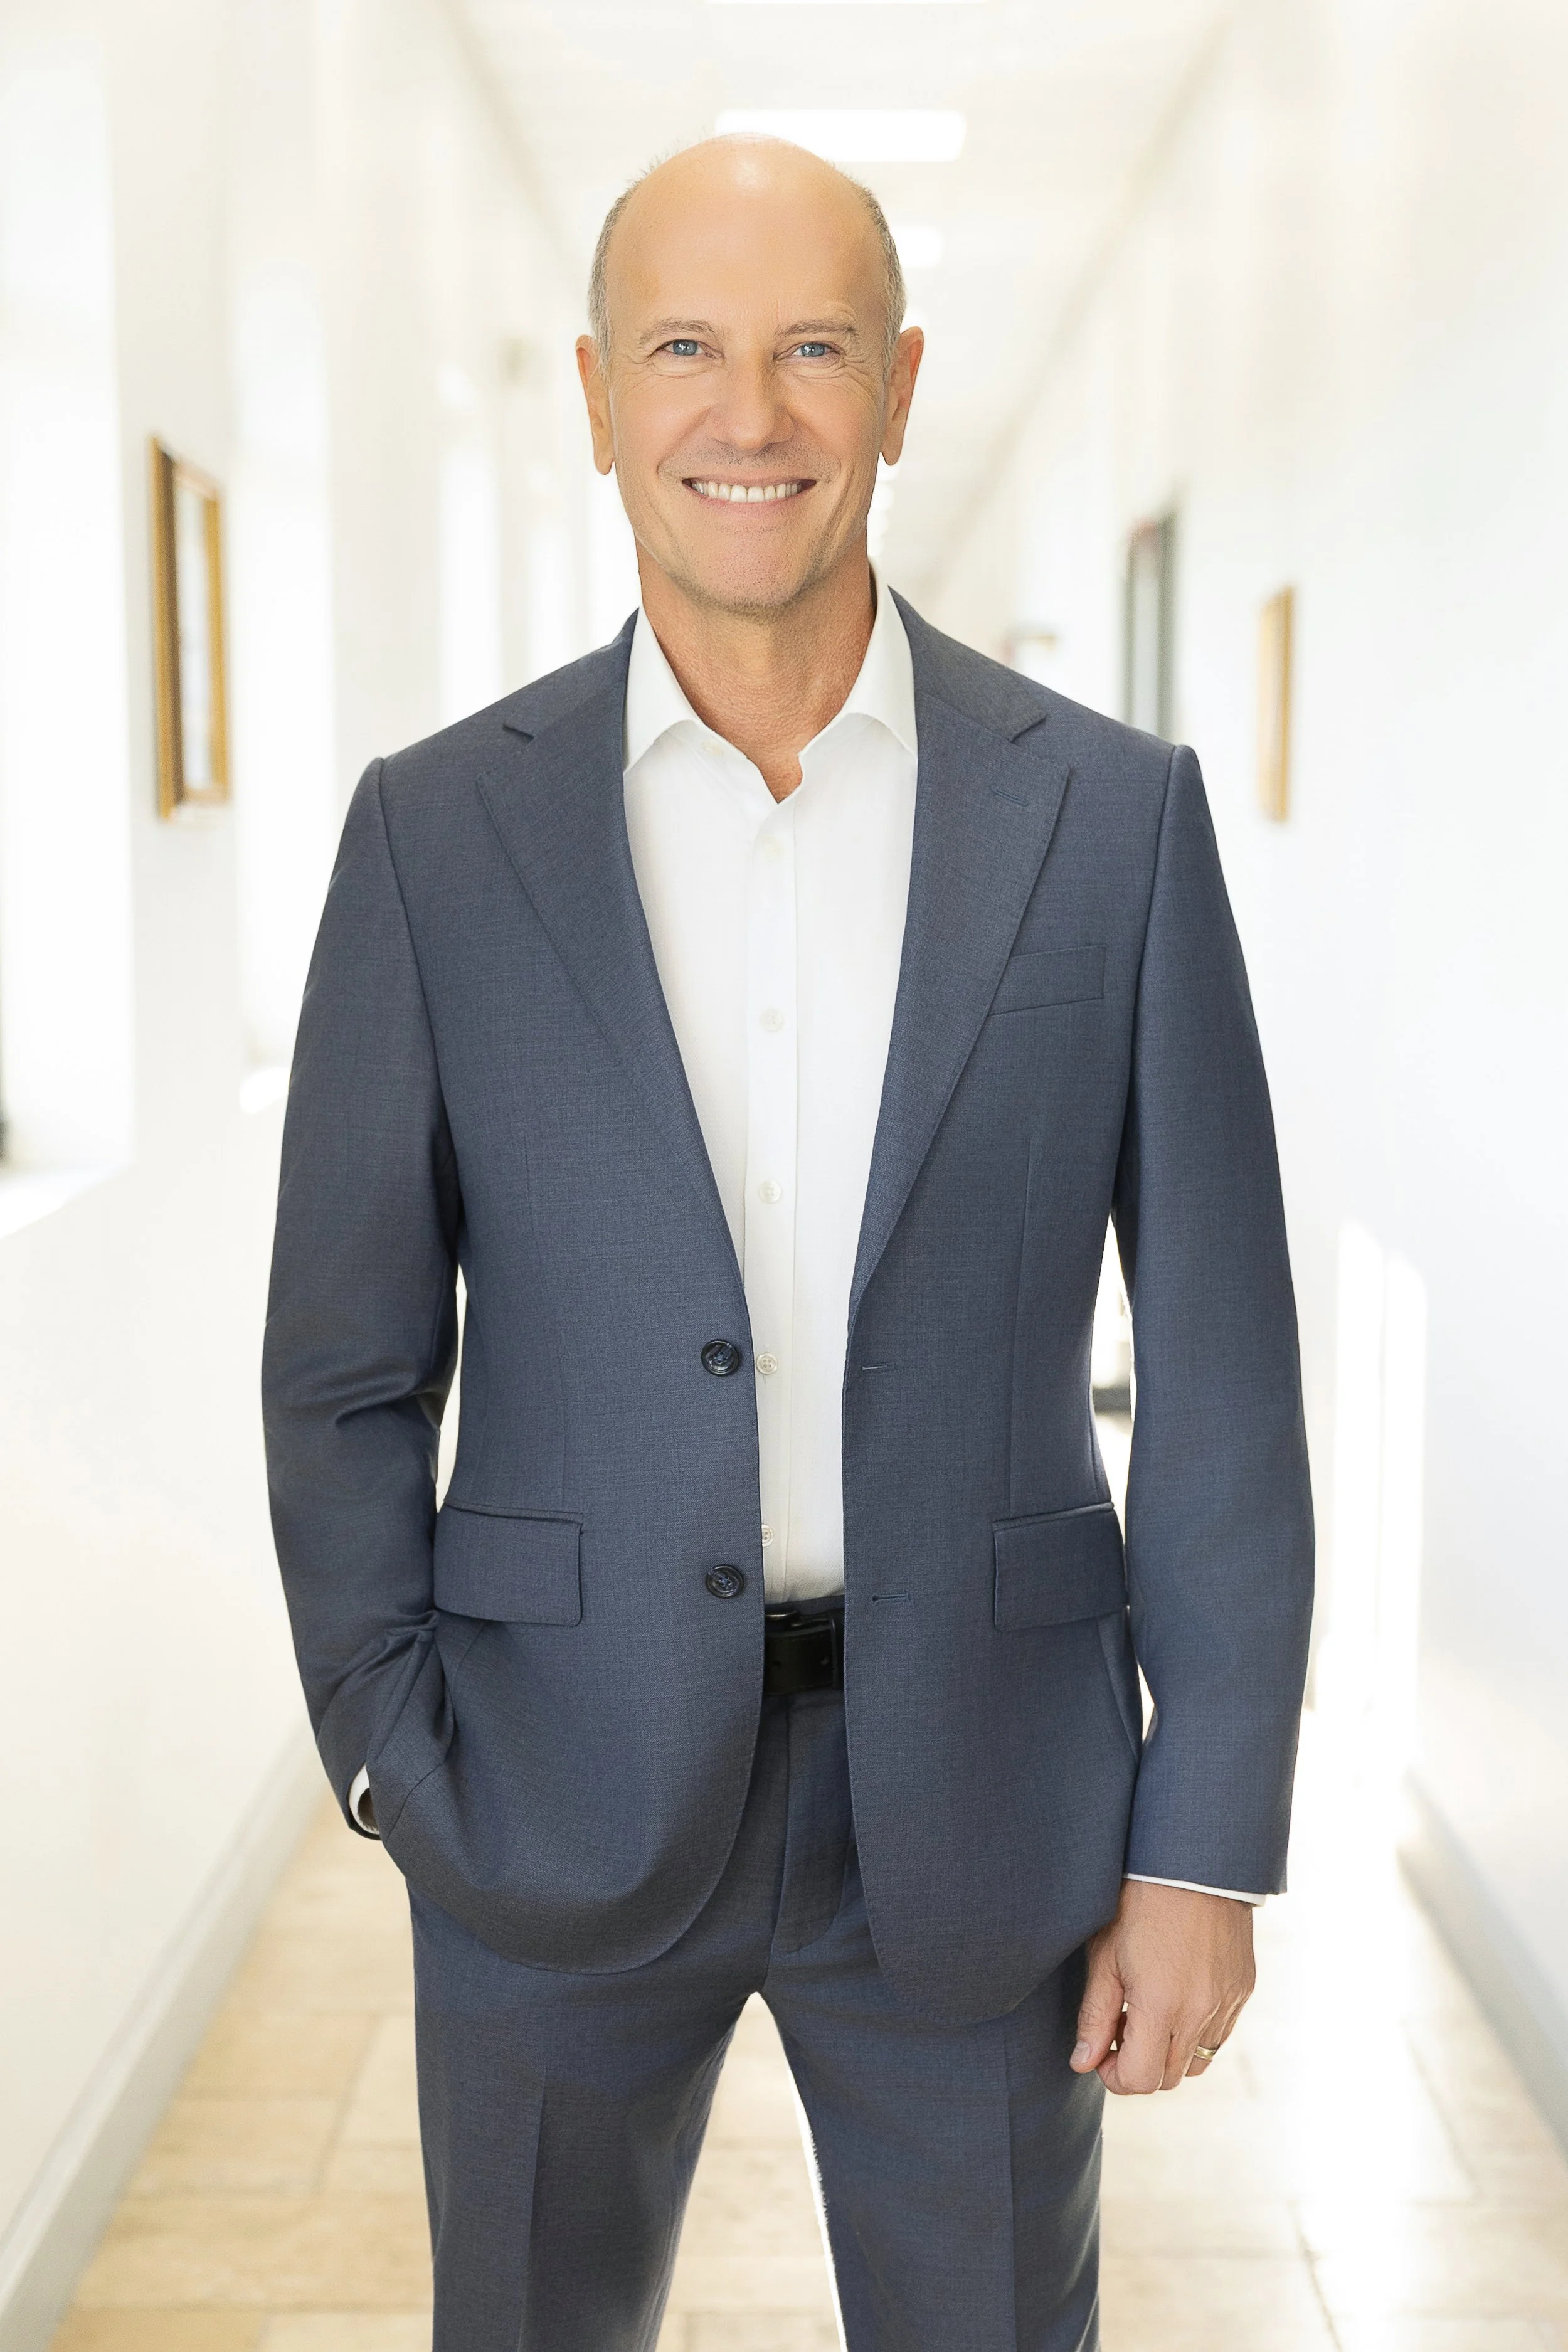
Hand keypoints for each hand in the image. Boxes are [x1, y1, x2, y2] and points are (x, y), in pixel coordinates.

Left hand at [1071, 1879, 1254, 2093]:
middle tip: (1119, 2029)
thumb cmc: (1139, 1901)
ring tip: (1147, 2013)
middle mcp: (1200, 2013)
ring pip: (1196, 2062)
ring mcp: (1227, 2003)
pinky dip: (1195, 2031)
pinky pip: (1219, 2034)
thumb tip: (1082, 2062)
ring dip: (1168, 2052)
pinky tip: (1176, 1997)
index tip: (1100, 2052)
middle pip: (1167, 2078)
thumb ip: (1095, 2016)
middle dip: (1138, 2065)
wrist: (1193, 1861)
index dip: (1112, 2076)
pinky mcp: (1243, 1990)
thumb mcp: (1105, 1955)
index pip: (1140, 2080)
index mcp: (1162, 2006)